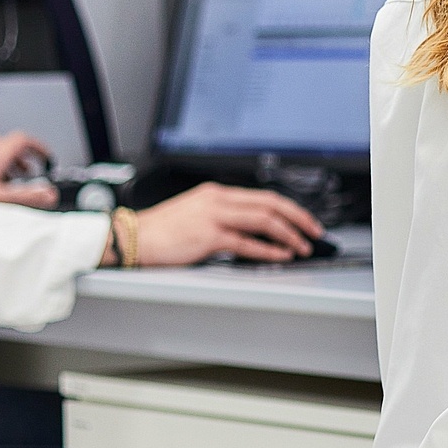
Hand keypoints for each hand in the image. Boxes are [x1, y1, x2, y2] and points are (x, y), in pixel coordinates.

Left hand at [0, 132, 57, 207]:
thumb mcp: (1, 198)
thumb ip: (28, 197)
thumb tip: (49, 195)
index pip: (23, 139)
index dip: (38, 147)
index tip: (46, 158)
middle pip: (11, 143)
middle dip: (26, 155)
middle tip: (33, 169)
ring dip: (11, 159)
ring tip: (15, 176)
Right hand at [131, 183, 322, 265]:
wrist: (133, 236)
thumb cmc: (162, 230)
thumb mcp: (197, 213)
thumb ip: (224, 216)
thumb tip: (254, 230)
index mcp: (217, 193)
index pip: (263, 195)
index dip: (289, 208)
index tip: (304, 220)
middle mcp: (218, 200)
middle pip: (270, 203)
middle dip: (298, 218)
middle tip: (314, 231)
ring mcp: (213, 216)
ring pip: (264, 220)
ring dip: (288, 234)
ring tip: (302, 246)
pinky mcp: (208, 236)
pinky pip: (246, 243)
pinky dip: (268, 250)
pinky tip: (280, 255)